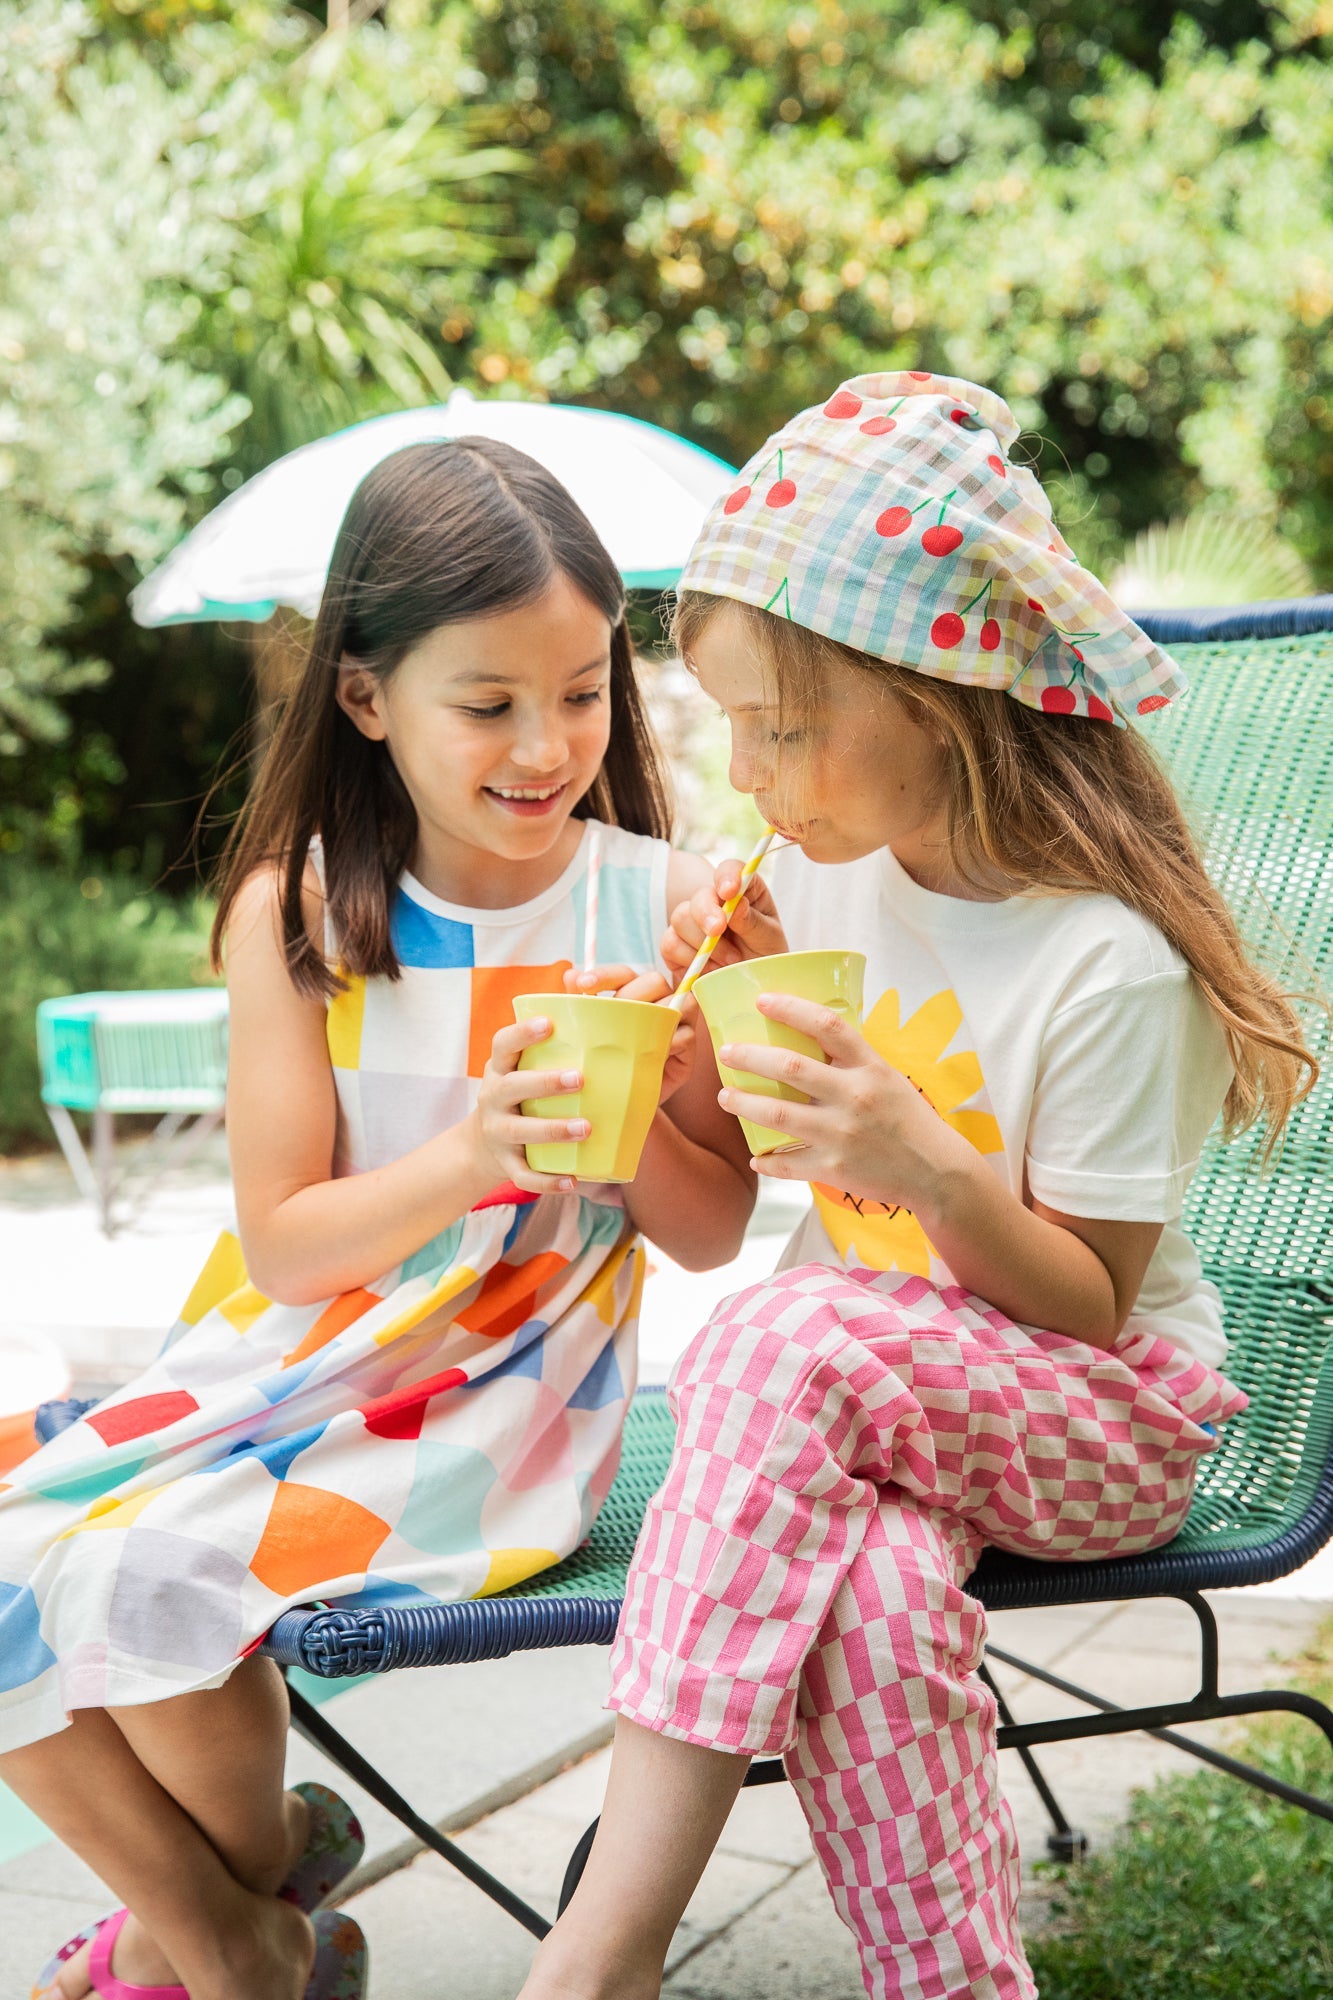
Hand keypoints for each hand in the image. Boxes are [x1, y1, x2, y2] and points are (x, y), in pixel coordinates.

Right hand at [471, 1015, 589, 1194]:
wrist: (482, 1144)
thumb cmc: (521, 1094)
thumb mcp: (523, 1068)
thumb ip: (552, 1045)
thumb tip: (594, 999)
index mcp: (500, 1069)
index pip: (503, 1044)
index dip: (522, 1032)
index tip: (549, 1022)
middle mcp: (493, 1098)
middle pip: (512, 1087)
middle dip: (544, 1082)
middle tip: (579, 1078)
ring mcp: (497, 1132)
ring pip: (520, 1131)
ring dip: (552, 1130)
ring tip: (585, 1128)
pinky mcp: (504, 1164)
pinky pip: (523, 1175)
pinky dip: (547, 1182)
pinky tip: (572, 1182)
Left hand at [563, 964, 696, 1101]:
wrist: (621, 1101)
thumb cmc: (604, 1062)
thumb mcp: (586, 1034)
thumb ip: (579, 1004)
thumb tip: (570, 974)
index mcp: (631, 992)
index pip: (622, 974)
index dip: (604, 975)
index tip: (582, 986)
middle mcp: (657, 1001)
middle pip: (655, 981)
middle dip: (631, 994)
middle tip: (610, 1016)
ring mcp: (676, 1023)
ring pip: (679, 1003)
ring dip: (657, 1014)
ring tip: (634, 1033)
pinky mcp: (688, 1048)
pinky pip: (687, 1035)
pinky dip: (671, 1041)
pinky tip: (654, 1053)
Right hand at [662, 858, 787, 981]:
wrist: (749, 992)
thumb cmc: (765, 961)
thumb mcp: (769, 941)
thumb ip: (754, 922)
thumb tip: (737, 905)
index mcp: (744, 893)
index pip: (730, 870)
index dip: (727, 876)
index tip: (730, 891)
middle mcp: (716, 903)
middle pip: (699, 895)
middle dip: (707, 913)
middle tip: (717, 931)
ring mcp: (693, 923)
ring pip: (680, 917)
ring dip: (702, 943)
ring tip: (729, 962)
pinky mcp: (676, 946)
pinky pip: (669, 944)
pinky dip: (688, 958)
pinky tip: (709, 970)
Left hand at [716, 992, 975, 1212]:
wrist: (935, 1171)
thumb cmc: (907, 1118)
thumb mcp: (886, 1077)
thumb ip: (850, 1060)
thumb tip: (807, 1033)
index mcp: (870, 1067)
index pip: (827, 1025)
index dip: (791, 1008)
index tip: (761, 1000)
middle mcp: (855, 1096)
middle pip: (791, 1067)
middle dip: (751, 1057)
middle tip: (727, 1052)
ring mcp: (842, 1134)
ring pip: (778, 1114)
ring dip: (745, 1104)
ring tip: (726, 1097)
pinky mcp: (833, 1168)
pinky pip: (788, 1163)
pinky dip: (766, 1160)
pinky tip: (755, 1156)